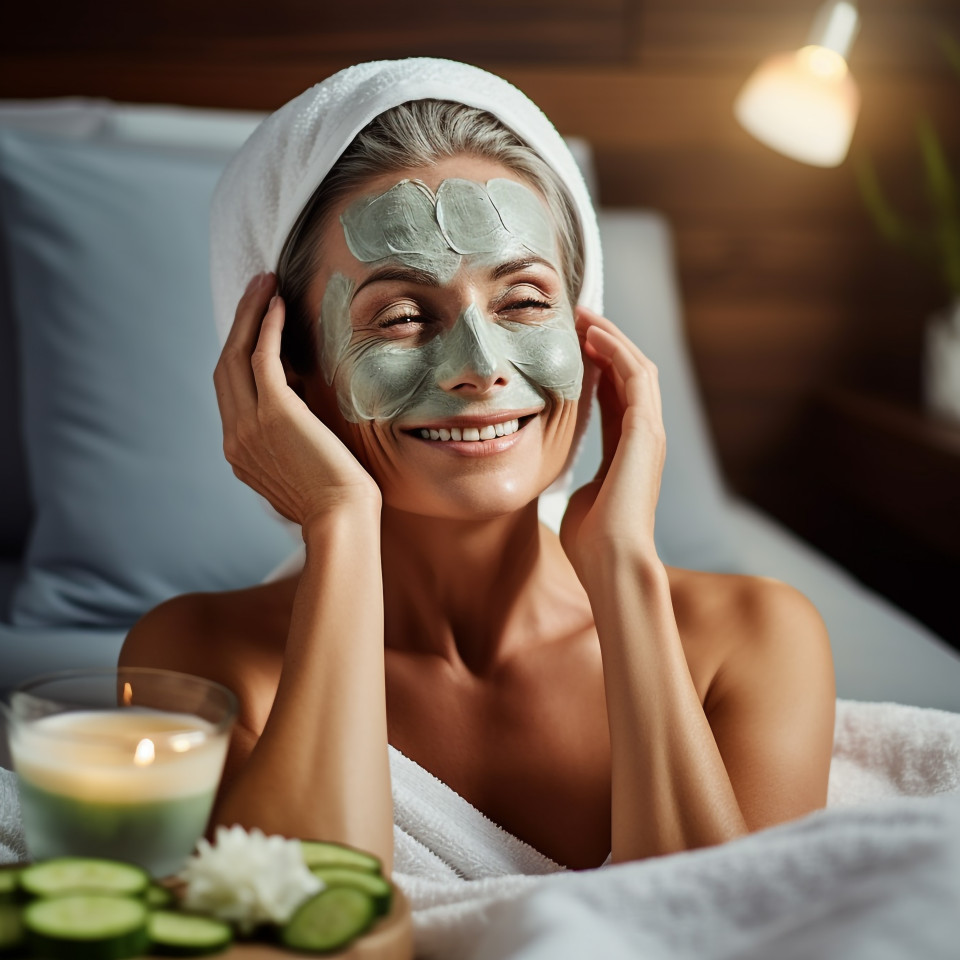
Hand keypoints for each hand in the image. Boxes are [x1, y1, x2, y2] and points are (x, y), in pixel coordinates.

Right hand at [213, 273, 380, 529]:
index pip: (230, 392)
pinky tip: (279, 305)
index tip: (256, 325)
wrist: (341, 523)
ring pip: (236, 356)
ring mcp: (248, 426)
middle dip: (239, 324)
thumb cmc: (337, 503)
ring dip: (250, 315)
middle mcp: (235, 437)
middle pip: (224, 367)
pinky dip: (268, 328)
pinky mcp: (273, 414)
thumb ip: (291, 441)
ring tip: (266, 284)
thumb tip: (304, 412)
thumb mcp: (303, 470)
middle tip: (256, 290)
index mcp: (240, 452)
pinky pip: (262, 359)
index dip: (239, 352)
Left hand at [560, 307, 665, 577]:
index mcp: (627, 451)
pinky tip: (593, 334)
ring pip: (637, 367)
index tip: (570, 344)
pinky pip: (636, 376)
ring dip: (611, 338)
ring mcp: (649, 432)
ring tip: (583, 316)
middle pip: (630, 374)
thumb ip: (581, 478)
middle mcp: (643, 437)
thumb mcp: (580, 496)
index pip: (615, 395)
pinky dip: (617, 351)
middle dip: (605, 343)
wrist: (612, 562)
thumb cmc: (593, 542)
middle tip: (576, 317)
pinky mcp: (646, 431)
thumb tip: (565, 477)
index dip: (596, 366)